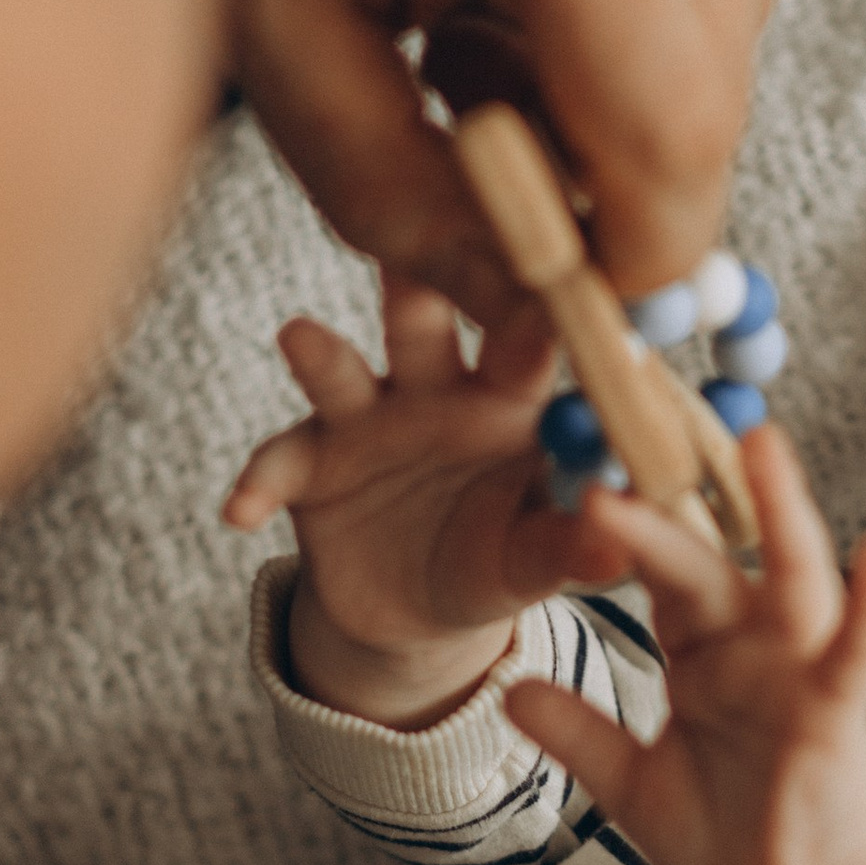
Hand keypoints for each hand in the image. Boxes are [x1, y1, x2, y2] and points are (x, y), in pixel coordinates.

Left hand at [159, 0, 851, 319]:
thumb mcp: (277, 6)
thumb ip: (390, 191)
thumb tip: (523, 305)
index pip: (673, 147)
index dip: (634, 249)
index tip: (580, 279)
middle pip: (718, 94)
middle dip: (616, 141)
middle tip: (492, 80)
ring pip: (751, 14)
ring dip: (646, 36)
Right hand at [223, 272, 630, 726]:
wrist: (416, 614)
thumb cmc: (498, 563)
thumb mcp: (535, 562)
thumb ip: (573, 545)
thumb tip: (624, 537)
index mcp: (510, 398)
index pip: (527, 343)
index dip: (536, 318)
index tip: (548, 295)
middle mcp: (435, 387)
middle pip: (425, 323)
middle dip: (417, 287)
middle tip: (412, 250)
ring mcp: (365, 417)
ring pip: (341, 371)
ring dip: (321, 354)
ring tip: (299, 336)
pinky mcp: (307, 462)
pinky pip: (279, 462)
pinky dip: (259, 481)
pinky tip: (241, 511)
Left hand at [505, 428, 865, 864]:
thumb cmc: (730, 839)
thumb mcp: (632, 788)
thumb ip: (580, 737)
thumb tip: (510, 692)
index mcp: (701, 653)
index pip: (657, 570)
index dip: (622, 519)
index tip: (576, 457)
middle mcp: (753, 648)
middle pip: (712, 554)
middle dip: (683, 491)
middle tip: (643, 414)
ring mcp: (799, 675)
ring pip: (790, 578)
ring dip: (783, 511)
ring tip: (763, 442)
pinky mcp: (838, 716)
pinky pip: (857, 653)